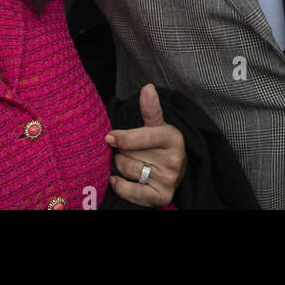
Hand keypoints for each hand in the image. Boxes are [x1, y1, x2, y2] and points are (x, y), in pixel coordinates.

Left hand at [104, 84, 186, 206]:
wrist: (175, 171)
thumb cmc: (160, 145)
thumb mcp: (158, 125)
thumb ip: (150, 109)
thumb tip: (147, 88)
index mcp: (173, 138)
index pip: (144, 137)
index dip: (124, 137)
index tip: (109, 136)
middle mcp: (173, 161)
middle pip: (130, 154)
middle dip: (122, 151)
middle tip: (127, 150)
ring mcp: (168, 180)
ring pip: (128, 171)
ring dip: (120, 167)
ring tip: (128, 162)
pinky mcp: (162, 197)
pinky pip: (132, 192)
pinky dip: (120, 186)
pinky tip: (116, 179)